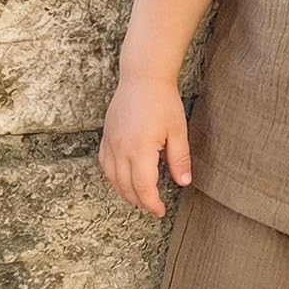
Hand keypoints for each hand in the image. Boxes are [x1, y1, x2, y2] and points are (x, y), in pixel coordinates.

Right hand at [98, 73, 190, 217]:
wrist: (143, 77)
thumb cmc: (163, 101)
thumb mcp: (178, 132)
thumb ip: (179, 159)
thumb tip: (183, 182)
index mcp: (140, 150)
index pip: (143, 188)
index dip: (152, 203)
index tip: (160, 211)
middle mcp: (121, 149)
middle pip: (126, 186)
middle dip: (139, 201)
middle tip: (153, 207)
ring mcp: (111, 142)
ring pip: (112, 177)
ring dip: (124, 192)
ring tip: (138, 198)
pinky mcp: (107, 135)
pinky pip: (104, 163)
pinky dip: (112, 176)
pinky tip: (121, 180)